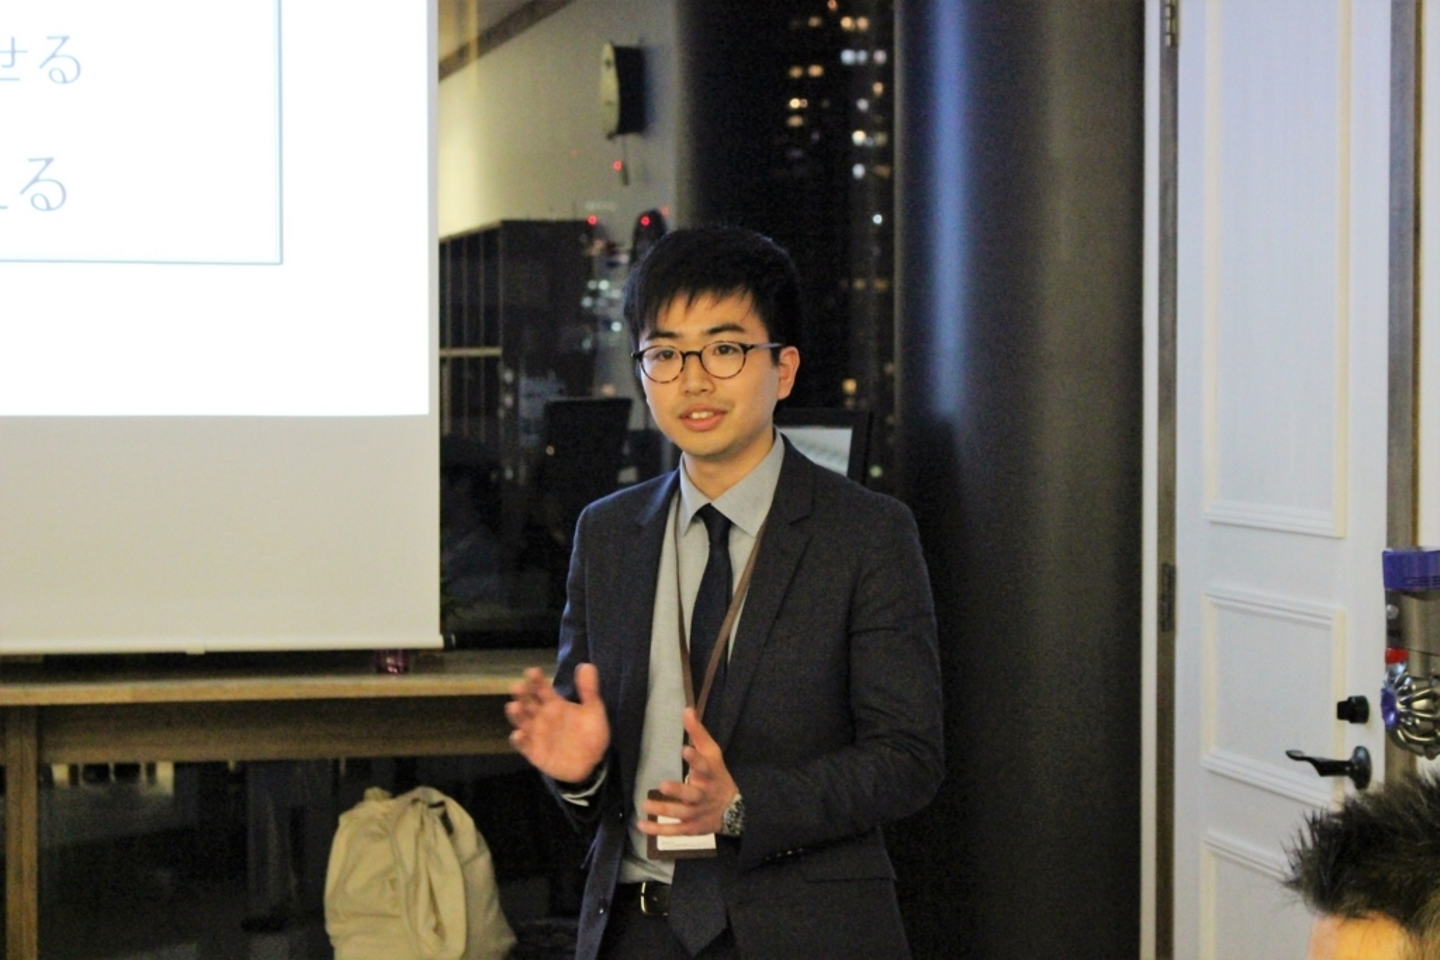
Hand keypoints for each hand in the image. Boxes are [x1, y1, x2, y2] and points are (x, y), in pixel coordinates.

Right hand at [505, 662, 609, 783]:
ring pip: (522, 721)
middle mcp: (541, 717)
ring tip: (514, 706)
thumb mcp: (593, 710)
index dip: (536, 680)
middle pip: (527, 702)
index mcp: (554, 704)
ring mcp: (536, 734)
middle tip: (518, 686)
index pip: (542, 688)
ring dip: (517, 714)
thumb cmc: (590, 734)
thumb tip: (586, 665)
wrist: (592, 763)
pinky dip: (519, 740)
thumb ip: (589, 690)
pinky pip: (523, 746)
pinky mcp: (534, 752)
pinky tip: (518, 734)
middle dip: (521, 694)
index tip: (532, 671)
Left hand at [638, 708, 736, 836]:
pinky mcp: (691, 827)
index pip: (704, 766)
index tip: (684, 750)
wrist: (733, 808)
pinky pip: (674, 831)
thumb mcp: (712, 753)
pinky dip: (658, 830)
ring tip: (645, 804)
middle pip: (692, 794)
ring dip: (664, 810)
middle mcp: (704, 795)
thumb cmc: (717, 775)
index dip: (695, 759)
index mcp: (709, 775)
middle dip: (679, 791)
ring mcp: (697, 813)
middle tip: (663, 785)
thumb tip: (687, 709)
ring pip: (681, 813)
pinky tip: (642, 825)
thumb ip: (698, 733)